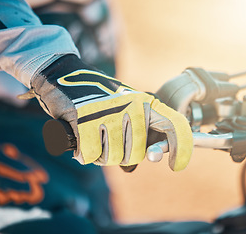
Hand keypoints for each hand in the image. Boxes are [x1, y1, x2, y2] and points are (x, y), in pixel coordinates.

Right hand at [31, 55, 192, 170]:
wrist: (63, 75)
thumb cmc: (96, 100)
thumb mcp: (122, 111)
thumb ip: (133, 137)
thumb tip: (131, 169)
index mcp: (145, 103)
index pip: (175, 126)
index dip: (181, 149)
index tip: (177, 166)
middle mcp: (132, 106)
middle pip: (136, 154)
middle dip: (120, 155)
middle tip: (106, 141)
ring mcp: (109, 112)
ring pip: (113, 158)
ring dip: (100, 155)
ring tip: (92, 136)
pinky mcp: (85, 118)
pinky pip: (91, 155)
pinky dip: (84, 153)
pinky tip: (79, 138)